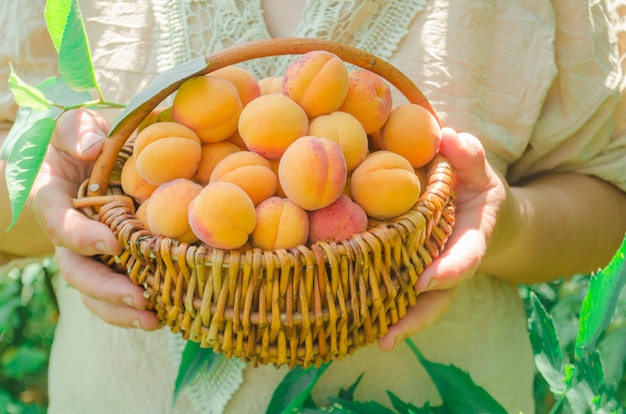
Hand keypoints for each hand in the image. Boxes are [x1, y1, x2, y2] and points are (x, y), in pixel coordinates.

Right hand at [32, 109, 159, 329]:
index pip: (60, 224)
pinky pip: (118, 287)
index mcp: (53, 201)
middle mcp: (68, 233)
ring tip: (154, 320)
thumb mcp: (73, 124)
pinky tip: (165, 314)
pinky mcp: (113, 259)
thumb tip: (89, 148)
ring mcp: (90, 251)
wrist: (93, 151)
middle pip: (76, 270)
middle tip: (139, 297)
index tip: (114, 244)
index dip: (82, 238)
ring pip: (95, 290)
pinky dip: (135, 305)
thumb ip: (76, 131)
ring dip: (121, 309)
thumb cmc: (81, 136)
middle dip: (105, 288)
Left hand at [377, 127, 508, 350]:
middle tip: (389, 335)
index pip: (466, 256)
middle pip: (438, 296)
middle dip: (416, 317)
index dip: (449, 270)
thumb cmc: (475, 188)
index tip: (427, 281)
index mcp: (470, 236)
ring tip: (374, 340)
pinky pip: (398, 292)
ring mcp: (432, 271)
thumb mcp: (478, 169)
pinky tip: (349, 319)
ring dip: (398, 323)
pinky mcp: (411, 272)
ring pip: (419, 304)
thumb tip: (446, 136)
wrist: (477, 210)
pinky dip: (380, 306)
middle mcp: (450, 261)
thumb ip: (469, 156)